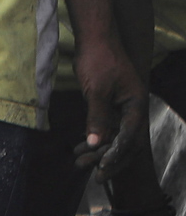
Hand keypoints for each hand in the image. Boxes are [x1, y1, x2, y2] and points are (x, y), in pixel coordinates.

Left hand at [74, 35, 146, 174]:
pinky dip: (95, 139)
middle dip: (109, 159)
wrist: (94, 39)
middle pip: (126, 142)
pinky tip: (79, 150)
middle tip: (92, 176)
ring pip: (115, 137)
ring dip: (99, 152)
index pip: (130, 137)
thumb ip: (97, 118)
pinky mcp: (111, 105)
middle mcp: (133, 108)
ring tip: (79, 163)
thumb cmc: (98, 61)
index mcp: (136, 104)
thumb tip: (96, 144)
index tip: (102, 169)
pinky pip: (107, 128)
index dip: (117, 155)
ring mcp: (123, 107)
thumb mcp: (96, 91)